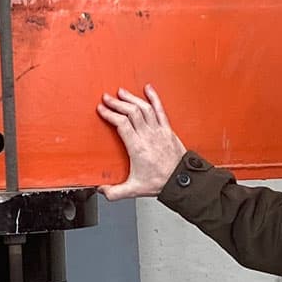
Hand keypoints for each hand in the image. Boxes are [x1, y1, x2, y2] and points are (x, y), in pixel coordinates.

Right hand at [97, 86, 186, 200]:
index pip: (122, 124)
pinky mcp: (167, 129)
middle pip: (131, 112)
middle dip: (117, 103)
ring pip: (144, 108)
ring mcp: (159, 131)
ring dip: (131, 98)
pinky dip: (154, 98)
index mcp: (137, 147)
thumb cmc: (160, 182)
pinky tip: (148, 89)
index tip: (101, 110)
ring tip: (121, 92)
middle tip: (106, 98)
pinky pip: (160, 110)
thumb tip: (101, 191)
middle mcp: (148, 136)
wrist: (180, 181)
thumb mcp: (134, 189)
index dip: (110, 114)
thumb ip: (115, 192)